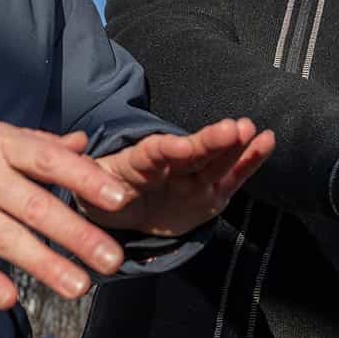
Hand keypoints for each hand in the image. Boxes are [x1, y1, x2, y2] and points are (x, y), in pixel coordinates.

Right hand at [0, 119, 141, 311]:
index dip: (85, 179)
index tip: (120, 199)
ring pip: (6, 239)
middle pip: (34, 207)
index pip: (49, 161)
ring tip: (78, 287)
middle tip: (111, 259)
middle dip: (76, 235)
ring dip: (44, 264)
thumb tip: (85, 144)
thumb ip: (41, 144)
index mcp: (0, 144)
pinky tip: (10, 301)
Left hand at [88, 117, 274, 236]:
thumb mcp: (86, 185)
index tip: (182, 147)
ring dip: (236, 147)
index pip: (152, 153)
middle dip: (212, 141)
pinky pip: (231, 177)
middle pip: (191, 153)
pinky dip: (248, 162)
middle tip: (235, 128)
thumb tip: (72, 146)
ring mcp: (191, 177)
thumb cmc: (101, 192)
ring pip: (215, 161)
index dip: (168, 150)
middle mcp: (169, 165)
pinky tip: (267, 142)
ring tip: (254, 131)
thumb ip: (84, 172)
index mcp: (136, 162)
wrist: (120, 209)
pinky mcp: (209, 194)